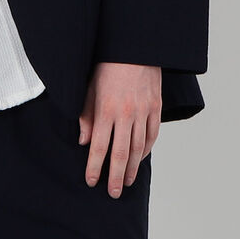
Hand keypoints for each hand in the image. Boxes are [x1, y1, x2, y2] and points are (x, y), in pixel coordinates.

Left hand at [79, 62, 160, 196]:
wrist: (133, 45)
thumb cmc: (107, 65)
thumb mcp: (89, 87)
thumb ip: (86, 115)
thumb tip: (84, 141)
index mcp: (106, 109)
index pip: (99, 147)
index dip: (95, 167)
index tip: (91, 181)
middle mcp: (126, 113)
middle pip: (120, 153)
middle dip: (115, 176)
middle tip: (113, 193)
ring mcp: (143, 111)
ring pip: (138, 148)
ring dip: (132, 167)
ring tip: (127, 181)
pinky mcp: (156, 106)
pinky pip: (152, 134)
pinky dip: (146, 150)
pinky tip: (140, 159)